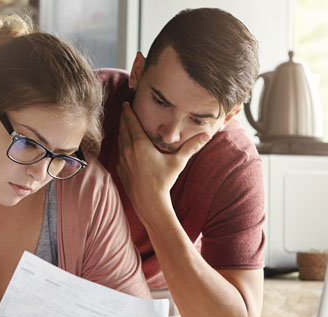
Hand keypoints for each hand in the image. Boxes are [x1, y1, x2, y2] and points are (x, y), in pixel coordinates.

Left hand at [116, 102, 209, 221]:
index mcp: (140, 144)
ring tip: (124, 125)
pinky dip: (121, 145)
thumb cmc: (164, 181)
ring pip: (119, 141)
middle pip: (123, 129)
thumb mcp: (178, 162)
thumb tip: (207, 135)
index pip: (131, 122)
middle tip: (124, 110)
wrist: (149, 202)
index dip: (128, 112)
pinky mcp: (120, 169)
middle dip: (123, 118)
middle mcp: (128, 150)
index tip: (126, 103)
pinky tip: (124, 146)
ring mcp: (122, 160)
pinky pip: (119, 153)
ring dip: (121, 131)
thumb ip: (192, 147)